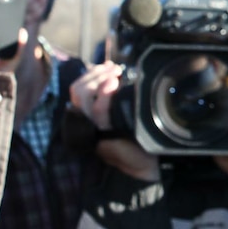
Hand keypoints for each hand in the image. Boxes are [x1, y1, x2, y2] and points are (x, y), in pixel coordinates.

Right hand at [69, 61, 160, 181]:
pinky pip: (99, 114)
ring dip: (98, 79)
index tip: (110, 65)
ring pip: (83, 98)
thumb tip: (118, 74)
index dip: (91, 73)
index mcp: (91, 115)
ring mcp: (95, 130)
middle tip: (114, 68)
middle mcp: (88, 122)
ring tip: (115, 73)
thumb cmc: (142, 138)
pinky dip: (104, 96)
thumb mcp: (128, 112)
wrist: (151, 164)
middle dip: (95, 73)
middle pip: (77, 90)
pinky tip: (114, 84)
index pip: (78, 89)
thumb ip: (119, 97)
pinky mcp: (104, 137)